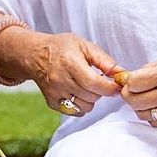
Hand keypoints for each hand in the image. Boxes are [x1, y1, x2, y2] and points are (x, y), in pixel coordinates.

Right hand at [5, 30, 119, 115]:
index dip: (109, 87)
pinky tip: (78, 92)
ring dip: (92, 98)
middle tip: (99, 81)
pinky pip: (75, 111)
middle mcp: (60, 80)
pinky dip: (81, 104)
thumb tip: (122, 74)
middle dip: (101, 91)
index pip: (94, 83)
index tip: (116, 85)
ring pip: (85, 106)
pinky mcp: (52, 102)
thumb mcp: (84, 45)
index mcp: (70, 63)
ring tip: (87, 86)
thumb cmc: (62, 47)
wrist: (35, 54)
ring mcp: (55, 93)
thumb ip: (104, 61)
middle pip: (92, 96)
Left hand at [121, 50, 156, 127]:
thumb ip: (156, 67)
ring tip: (145, 99)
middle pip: (134, 101)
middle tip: (133, 90)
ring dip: (139, 107)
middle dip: (129, 95)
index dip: (128, 81)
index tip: (131, 79)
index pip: (134, 83)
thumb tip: (137, 74)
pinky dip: (152, 117)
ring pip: (143, 114)